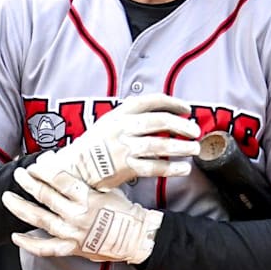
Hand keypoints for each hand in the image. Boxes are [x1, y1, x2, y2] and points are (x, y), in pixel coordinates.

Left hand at [2, 163, 162, 263]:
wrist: (137, 238)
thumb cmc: (124, 210)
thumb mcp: (108, 188)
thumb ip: (86, 180)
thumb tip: (67, 165)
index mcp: (87, 198)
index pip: (60, 180)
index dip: (45, 169)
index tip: (35, 163)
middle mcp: (77, 215)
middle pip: (46, 196)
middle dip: (29, 183)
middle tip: (18, 173)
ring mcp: (72, 233)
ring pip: (40, 220)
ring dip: (21, 207)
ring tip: (7, 197)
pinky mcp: (72, 248)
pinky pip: (46, 248)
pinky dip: (29, 243)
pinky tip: (15, 236)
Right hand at [38, 93, 200, 190]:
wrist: (75, 167)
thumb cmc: (96, 144)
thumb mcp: (110, 122)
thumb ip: (132, 116)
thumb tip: (164, 114)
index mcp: (120, 113)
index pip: (151, 101)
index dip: (173, 103)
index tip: (187, 109)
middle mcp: (122, 127)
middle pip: (159, 121)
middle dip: (182, 125)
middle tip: (195, 131)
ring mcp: (123, 148)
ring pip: (159, 144)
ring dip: (181, 147)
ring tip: (194, 149)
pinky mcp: (125, 168)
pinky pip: (153, 167)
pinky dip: (171, 168)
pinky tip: (183, 169)